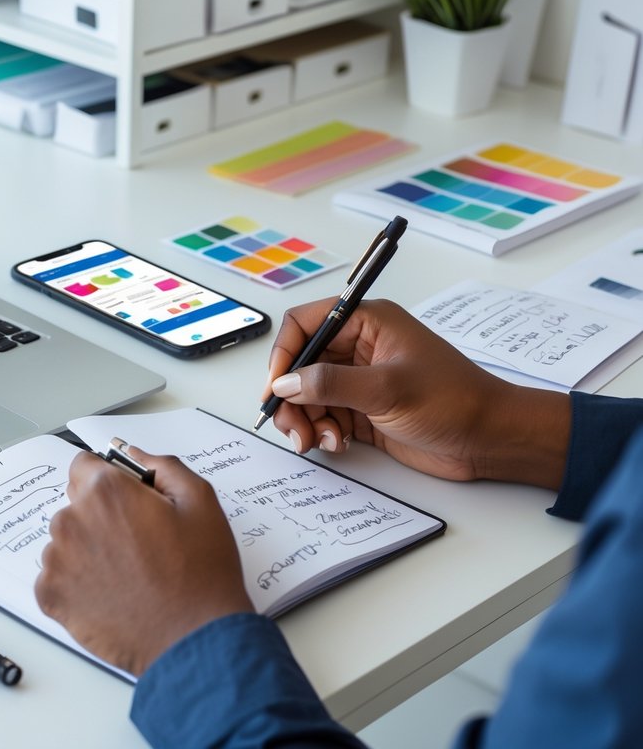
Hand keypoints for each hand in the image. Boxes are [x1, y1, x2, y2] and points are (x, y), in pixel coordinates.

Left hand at [34, 446, 252, 676]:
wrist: (195, 639)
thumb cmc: (201, 573)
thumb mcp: (199, 500)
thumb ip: (161, 466)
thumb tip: (134, 454)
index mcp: (104, 492)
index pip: (83, 466)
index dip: (107, 482)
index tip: (125, 503)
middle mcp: (71, 520)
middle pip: (75, 506)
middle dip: (100, 518)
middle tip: (137, 545)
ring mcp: (56, 560)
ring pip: (66, 542)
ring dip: (87, 551)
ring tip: (127, 575)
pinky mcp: (50, 596)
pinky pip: (56, 577)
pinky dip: (77, 584)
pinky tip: (111, 594)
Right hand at [264, 298, 568, 489]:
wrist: (490, 440)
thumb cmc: (455, 401)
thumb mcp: (388, 388)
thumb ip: (330, 384)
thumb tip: (286, 384)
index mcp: (367, 323)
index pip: (306, 325)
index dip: (284, 354)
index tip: (275, 387)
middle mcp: (358, 348)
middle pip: (300, 364)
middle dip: (290, 397)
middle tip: (292, 427)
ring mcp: (359, 380)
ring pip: (307, 394)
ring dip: (304, 419)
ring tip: (317, 441)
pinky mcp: (362, 410)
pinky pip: (324, 416)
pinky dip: (321, 431)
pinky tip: (337, 444)